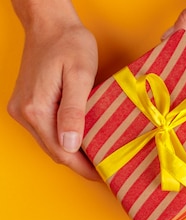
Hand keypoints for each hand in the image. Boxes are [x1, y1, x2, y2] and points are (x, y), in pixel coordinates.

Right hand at [8, 2, 98, 179]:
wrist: (50, 24)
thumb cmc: (69, 44)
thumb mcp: (79, 76)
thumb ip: (74, 111)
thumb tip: (70, 144)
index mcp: (36, 109)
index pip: (61, 152)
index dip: (84, 168)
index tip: (105, 175)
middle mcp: (24, 113)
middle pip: (55, 151)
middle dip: (81, 164)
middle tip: (107, 169)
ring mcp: (23, 109)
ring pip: (51, 142)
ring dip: (74, 153)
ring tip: (100, 157)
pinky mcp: (28, 104)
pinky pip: (48, 130)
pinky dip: (66, 139)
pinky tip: (85, 140)